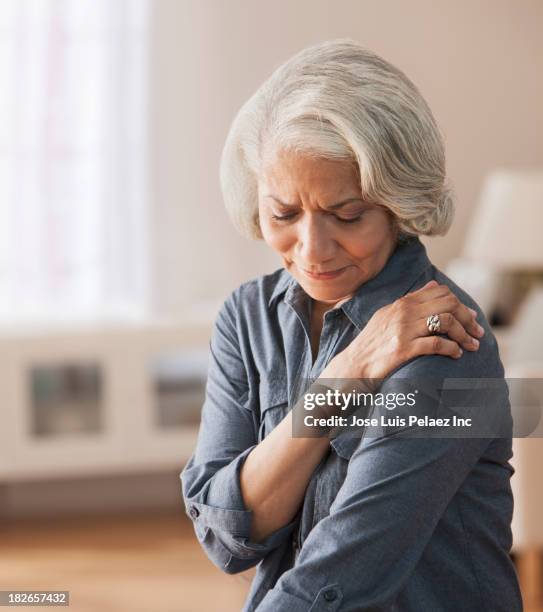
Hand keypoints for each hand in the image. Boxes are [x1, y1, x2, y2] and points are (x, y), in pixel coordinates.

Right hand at [322, 280, 484, 380]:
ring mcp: (403, 330)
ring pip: (445, 322)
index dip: (460, 303)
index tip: (470, 317)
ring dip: (464, 334)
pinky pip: (437, 344)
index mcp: (401, 303)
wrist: (353, 365)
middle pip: (447, 304)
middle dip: (468, 318)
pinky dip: (452, 349)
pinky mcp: (403, 348)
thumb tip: (434, 284)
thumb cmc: (372, 344)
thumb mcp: (388, 316)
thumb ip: (411, 301)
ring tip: (472, 346)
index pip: (440, 292)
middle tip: (477, 332)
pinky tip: (456, 355)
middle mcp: (403, 312)